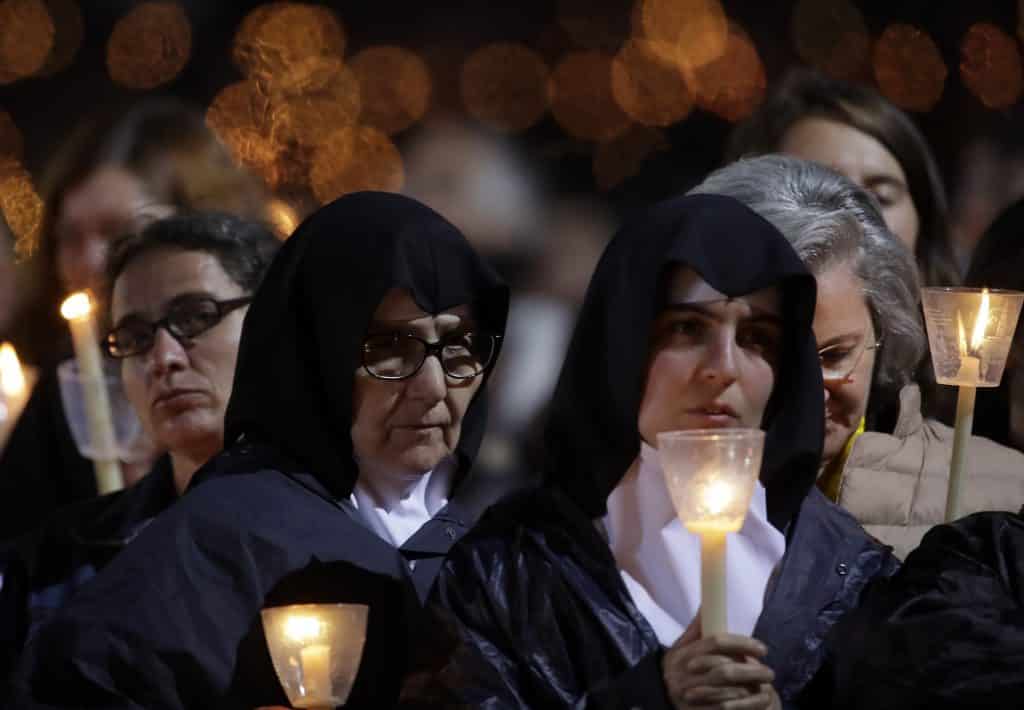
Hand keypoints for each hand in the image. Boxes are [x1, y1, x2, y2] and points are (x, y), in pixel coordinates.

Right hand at [661, 615, 778, 708]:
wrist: (660, 696)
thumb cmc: (679, 669)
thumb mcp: (681, 648)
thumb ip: (696, 629)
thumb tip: (707, 604)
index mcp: (682, 655)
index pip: (716, 642)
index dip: (742, 643)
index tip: (762, 648)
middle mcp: (683, 676)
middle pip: (725, 669)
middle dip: (751, 671)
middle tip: (769, 672)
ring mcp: (690, 697)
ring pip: (728, 692)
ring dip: (750, 690)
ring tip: (766, 688)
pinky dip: (744, 707)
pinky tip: (755, 702)